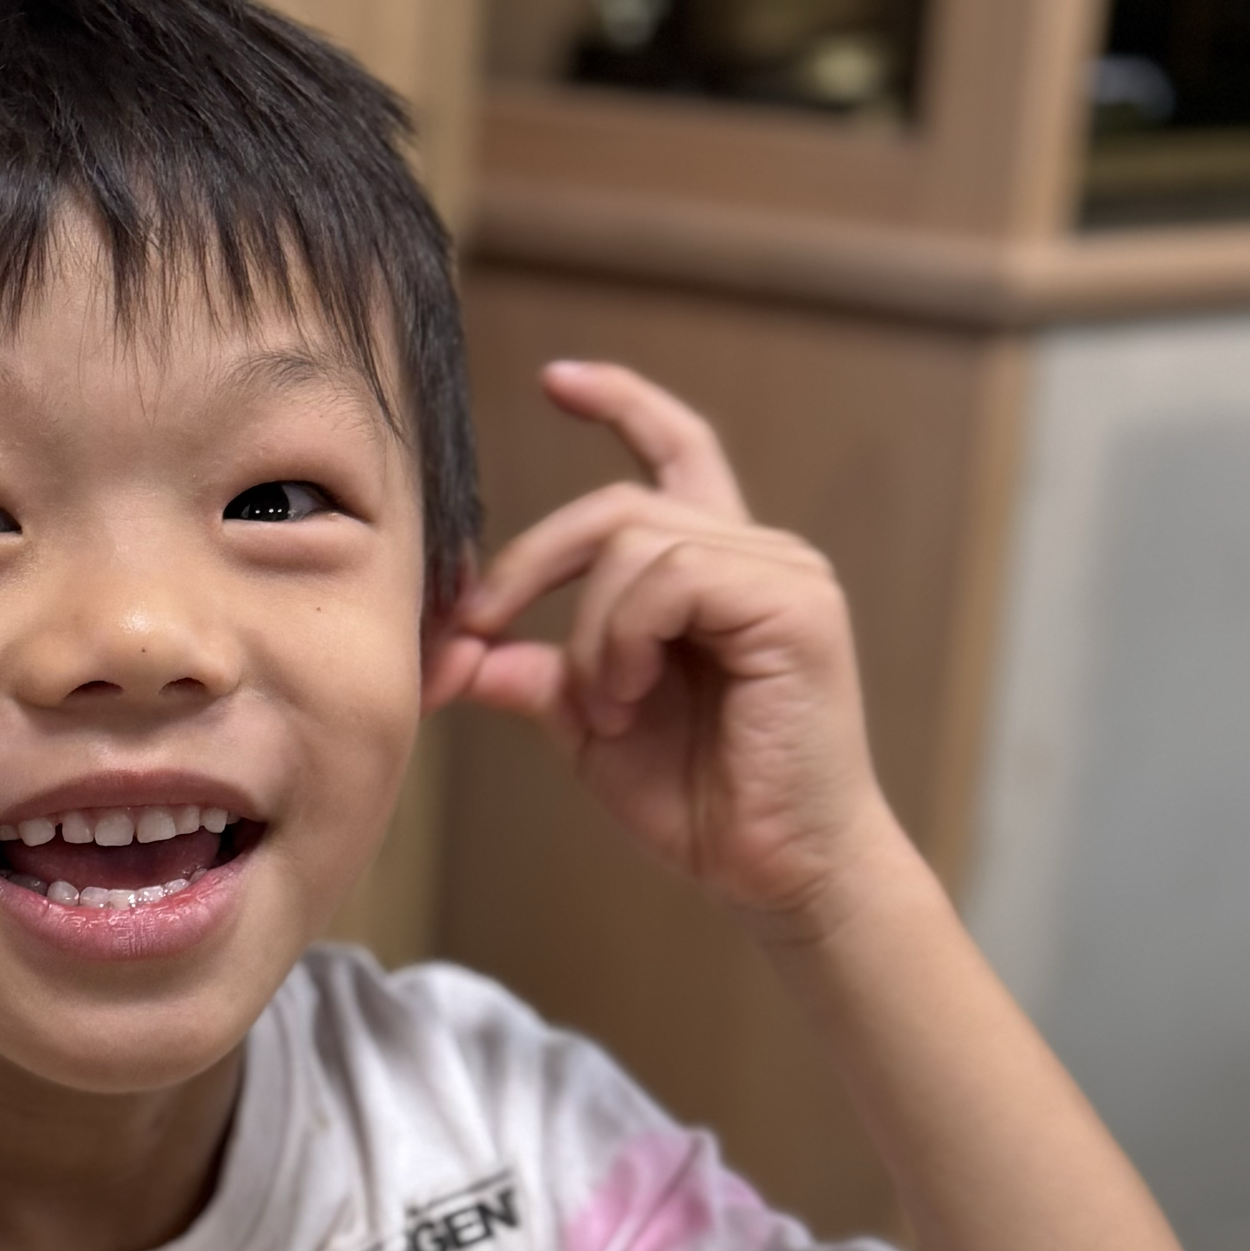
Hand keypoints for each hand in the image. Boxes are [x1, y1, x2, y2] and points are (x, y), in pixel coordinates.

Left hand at [426, 363, 904, 933]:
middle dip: (528, 564)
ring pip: (633, 541)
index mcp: (716, 570)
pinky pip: (670, 575)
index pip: (676, 451)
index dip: (621, 404)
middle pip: (616, 505)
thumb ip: (535, 674)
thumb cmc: (703, 801)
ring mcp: (782, 572)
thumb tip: (455, 649)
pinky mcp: (794, 604)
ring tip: (610, 706)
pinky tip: (632, 697)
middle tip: (476, 628)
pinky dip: (625, 637)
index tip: (555, 379)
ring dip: (590, 632)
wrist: (777, 872)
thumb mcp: (593, 728)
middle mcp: (758, 553)